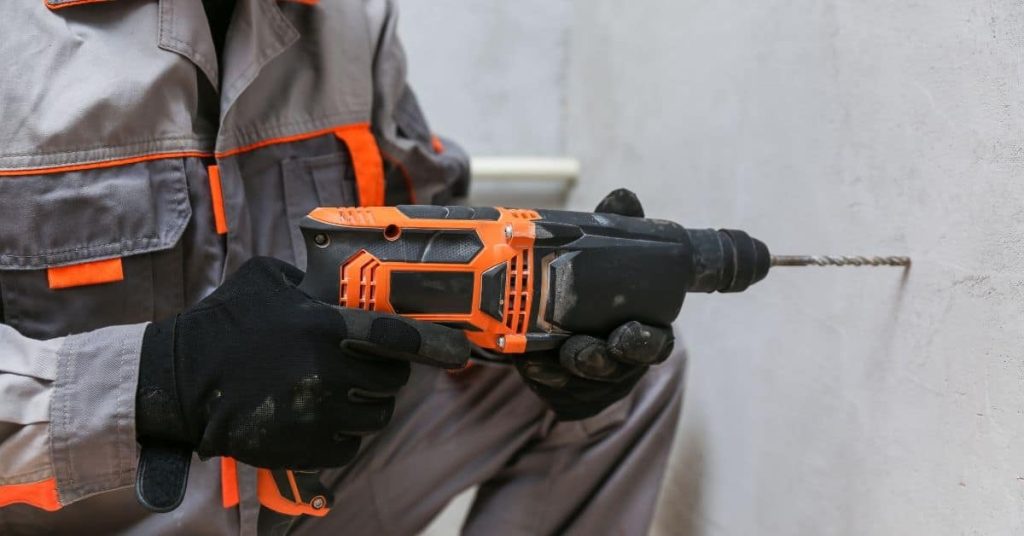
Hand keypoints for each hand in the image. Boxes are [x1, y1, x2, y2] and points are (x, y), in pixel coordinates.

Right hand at [136, 256, 469, 468]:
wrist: (176, 381)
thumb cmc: (222, 324)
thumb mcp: (266, 280)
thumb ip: (310, 278)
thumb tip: (339, 281)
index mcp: (324, 326)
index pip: (398, 338)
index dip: (436, 345)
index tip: (459, 351)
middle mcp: (327, 371)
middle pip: (391, 382)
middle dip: (386, 375)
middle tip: (366, 368)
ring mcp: (317, 413)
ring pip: (374, 417)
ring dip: (366, 405)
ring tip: (339, 393)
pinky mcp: (303, 448)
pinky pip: (348, 447)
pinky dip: (341, 436)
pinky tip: (319, 419)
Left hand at [515, 190, 674, 419]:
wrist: (570, 330)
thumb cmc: (600, 297)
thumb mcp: (610, 259)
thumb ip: (618, 231)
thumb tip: (623, 197)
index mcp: (643, 331)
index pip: (656, 343)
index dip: (645, 341)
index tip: (627, 330)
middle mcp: (622, 361)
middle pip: (618, 369)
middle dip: (600, 359)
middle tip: (581, 346)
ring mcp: (594, 381)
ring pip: (584, 381)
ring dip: (566, 367)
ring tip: (550, 351)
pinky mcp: (566, 392)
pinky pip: (555, 390)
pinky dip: (540, 374)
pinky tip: (527, 360)